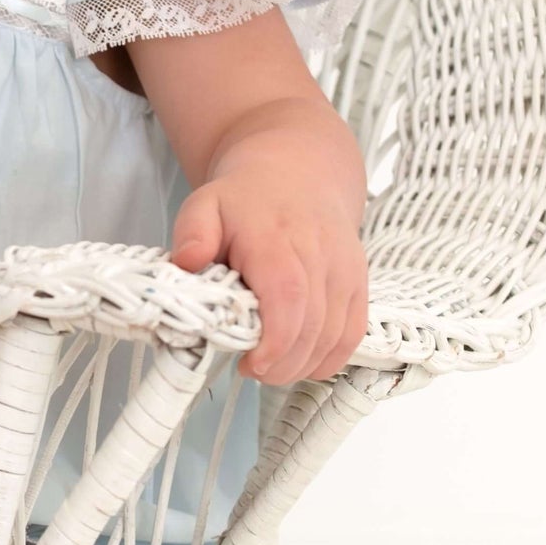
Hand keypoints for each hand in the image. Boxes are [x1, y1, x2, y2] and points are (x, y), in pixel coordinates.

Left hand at [169, 159, 368, 383]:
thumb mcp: (205, 205)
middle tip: (252, 371)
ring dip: (304, 364)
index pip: (288, 297)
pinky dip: (332, 358)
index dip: (275, 341)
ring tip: (272, 369)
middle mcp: (320, 254)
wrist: (297, 173)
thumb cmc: (246, 199)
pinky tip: (303, 364)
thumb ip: (193, 234)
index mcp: (277, 239)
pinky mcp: (358, 282)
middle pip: (313, 325)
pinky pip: (354, 331)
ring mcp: (345, 269)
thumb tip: (187, 261)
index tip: (251, 364)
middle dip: (283, 363)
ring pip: (336, 334)